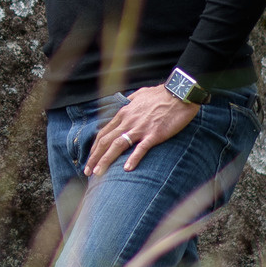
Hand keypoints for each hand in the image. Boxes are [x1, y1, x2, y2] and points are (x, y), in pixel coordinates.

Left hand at [85, 85, 201, 176]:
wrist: (179, 93)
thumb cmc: (160, 94)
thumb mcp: (139, 94)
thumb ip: (129, 101)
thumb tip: (123, 103)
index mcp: (123, 113)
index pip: (103, 133)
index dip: (95, 147)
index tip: (90, 158)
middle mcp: (128, 121)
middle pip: (105, 141)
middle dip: (94, 158)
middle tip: (87, 171)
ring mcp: (140, 128)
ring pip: (117, 146)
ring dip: (105, 160)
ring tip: (98, 173)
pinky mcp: (154, 134)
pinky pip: (141, 148)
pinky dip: (133, 159)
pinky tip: (127, 169)